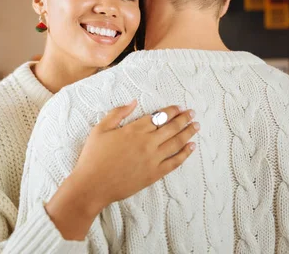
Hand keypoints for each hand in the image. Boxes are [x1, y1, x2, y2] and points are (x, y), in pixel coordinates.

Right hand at [44, 100, 198, 239]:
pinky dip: (185, 154)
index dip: (171, 111)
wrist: (92, 185)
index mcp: (134, 129)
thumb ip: (117, 113)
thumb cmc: (93, 157)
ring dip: (188, 132)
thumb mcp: (100, 129)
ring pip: (176, 142)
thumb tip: (133, 102)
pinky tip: (191, 147)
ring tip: (196, 126)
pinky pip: (175, 162)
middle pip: (171, 127)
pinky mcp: (154, 174)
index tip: (179, 107)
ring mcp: (153, 159)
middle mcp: (147, 142)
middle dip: (184, 119)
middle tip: (192, 113)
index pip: (159, 116)